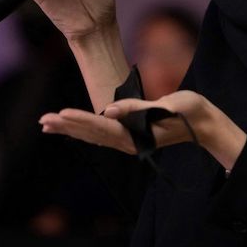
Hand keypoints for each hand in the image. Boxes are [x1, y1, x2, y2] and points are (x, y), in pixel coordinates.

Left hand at [40, 90, 246, 169]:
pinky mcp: (129, 135)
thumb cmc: (188, 110)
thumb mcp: (167, 105)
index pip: (102, 127)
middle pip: (91, 133)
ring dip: (70, 129)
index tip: (61, 114)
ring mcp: (128, 139)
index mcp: (136, 134)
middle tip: (43, 120)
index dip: (80, 120)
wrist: (203, 123)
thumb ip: (138, 108)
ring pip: (93, 135)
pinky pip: (101, 133)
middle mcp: (128, 140)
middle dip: (66, 126)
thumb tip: (109, 109)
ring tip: (48, 123)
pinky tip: (70, 127)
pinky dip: (83, 129)